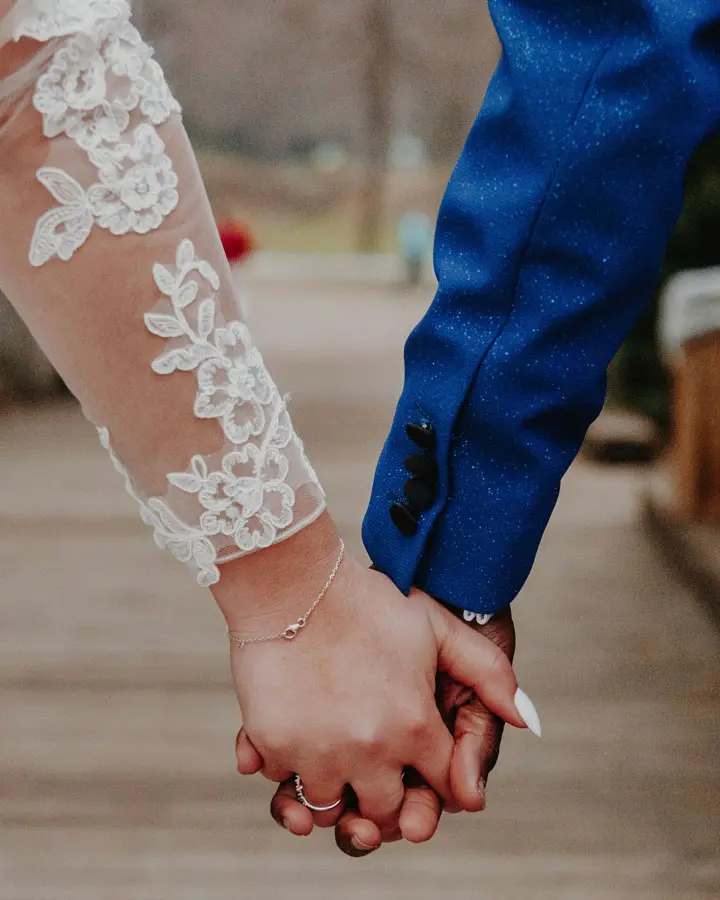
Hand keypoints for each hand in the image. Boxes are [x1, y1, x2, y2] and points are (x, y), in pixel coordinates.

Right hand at [263, 606, 515, 853]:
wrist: (294, 581)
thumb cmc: (367, 601)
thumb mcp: (438, 627)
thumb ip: (491, 673)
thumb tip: (528, 720)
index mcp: (415, 728)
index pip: (441, 790)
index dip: (435, 784)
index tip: (420, 771)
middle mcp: (370, 753)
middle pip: (383, 813)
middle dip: (383, 801)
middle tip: (371, 772)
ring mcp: (318, 754)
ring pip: (328, 810)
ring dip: (332, 791)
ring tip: (331, 758)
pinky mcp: (272, 747)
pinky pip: (283, 784)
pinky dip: (287, 770)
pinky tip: (293, 740)